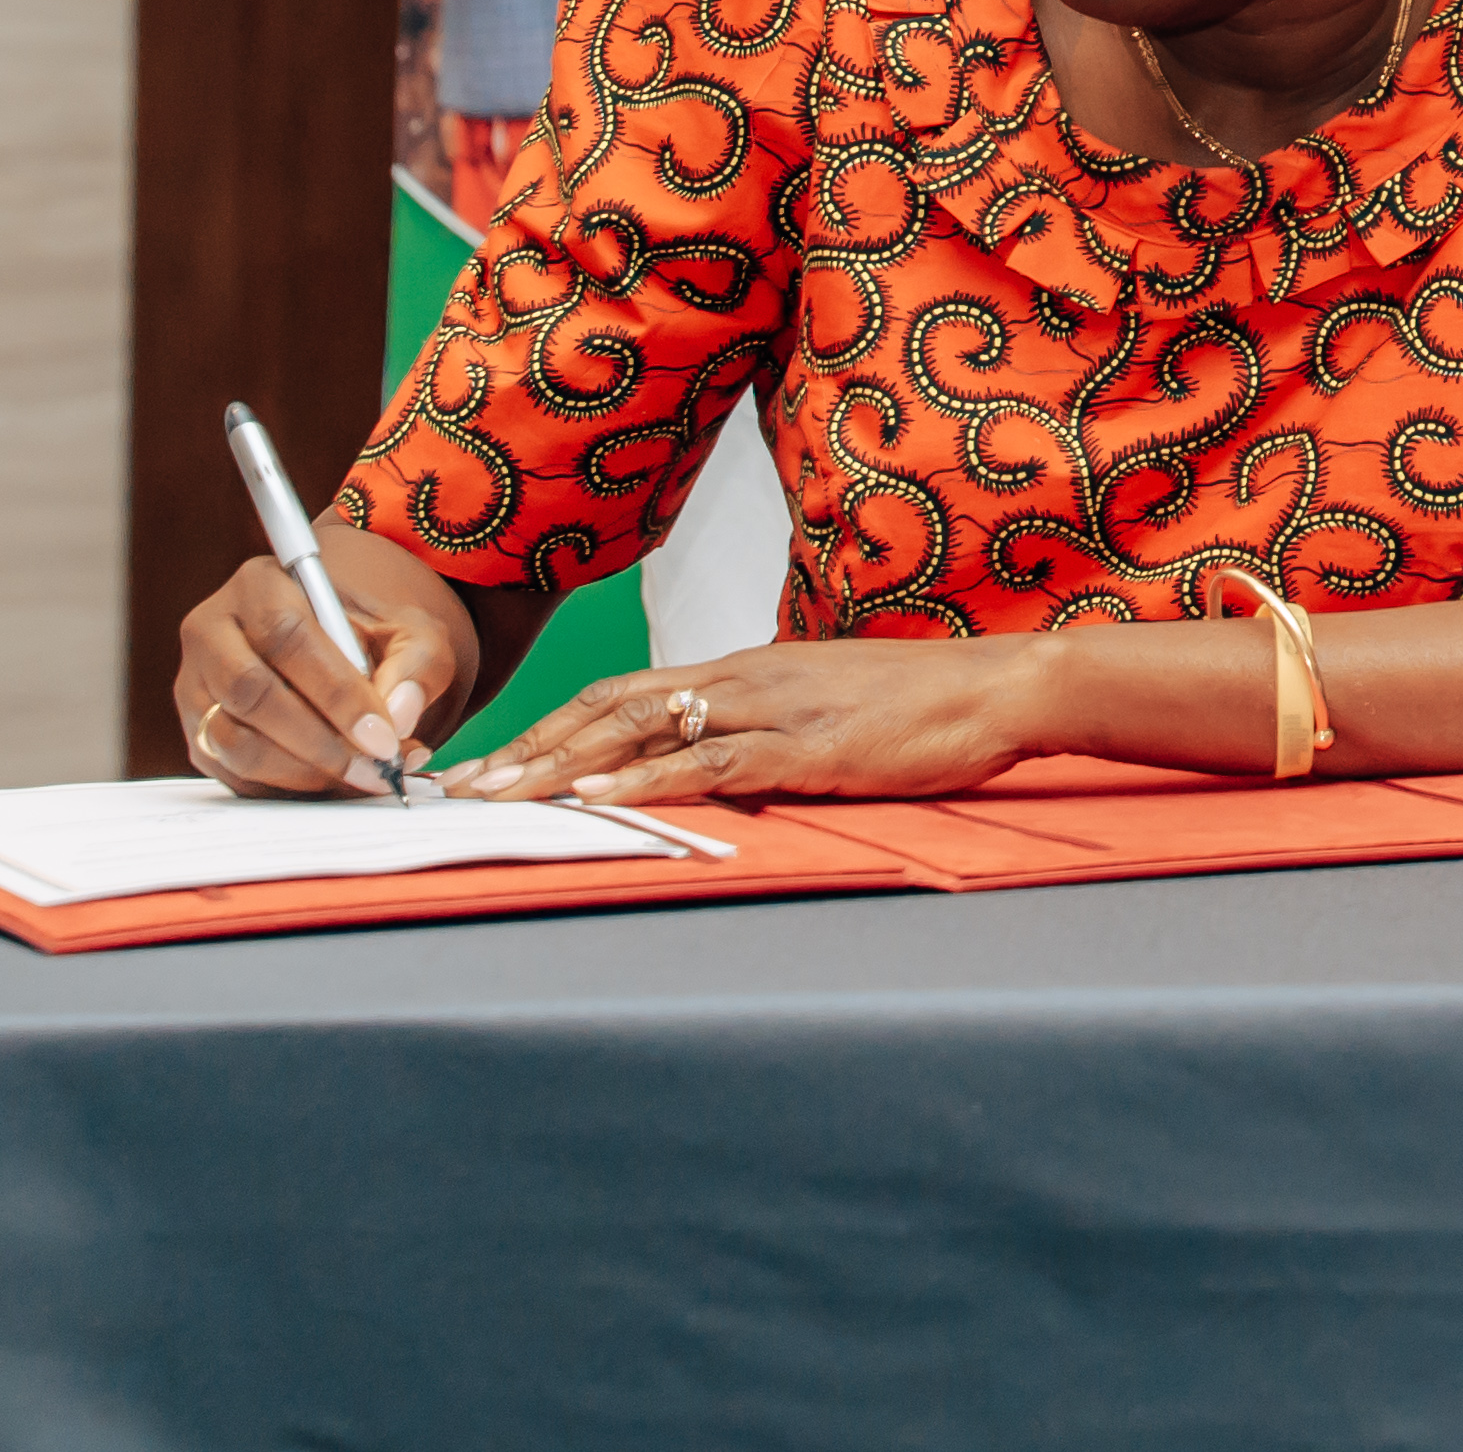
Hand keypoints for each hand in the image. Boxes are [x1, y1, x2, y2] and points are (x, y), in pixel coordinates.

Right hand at [174, 525, 470, 795]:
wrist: (336, 646)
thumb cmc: (370, 635)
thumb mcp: (411, 633)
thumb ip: (417, 666)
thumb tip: (399, 717)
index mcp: (260, 586)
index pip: (288, 637)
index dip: (336, 693)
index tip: (382, 736)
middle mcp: (212, 632)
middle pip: (251, 692)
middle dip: (319, 742)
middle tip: (374, 768)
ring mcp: (194, 686)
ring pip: (233, 740)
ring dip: (301, 772)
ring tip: (359, 776)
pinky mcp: (196, 733)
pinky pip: (230, 773)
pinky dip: (284, 788)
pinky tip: (330, 783)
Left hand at [447, 636, 1063, 805]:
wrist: (1001, 686)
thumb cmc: (922, 704)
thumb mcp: (825, 707)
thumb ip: (763, 727)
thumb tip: (710, 760)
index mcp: (745, 669)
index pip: (623, 692)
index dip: (551, 725)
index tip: (492, 761)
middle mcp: (745, 677)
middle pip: (612, 704)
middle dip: (530, 745)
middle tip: (461, 784)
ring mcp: (775, 707)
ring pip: (645, 728)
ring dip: (565, 763)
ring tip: (502, 793)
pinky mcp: (809, 747)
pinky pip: (714, 762)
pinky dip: (651, 778)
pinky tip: (605, 794)